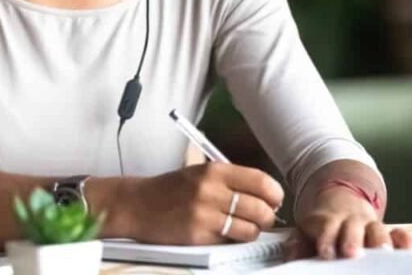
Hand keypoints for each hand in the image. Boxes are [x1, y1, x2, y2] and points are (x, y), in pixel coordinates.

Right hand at [128, 162, 284, 244]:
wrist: (137, 204)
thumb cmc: (171, 190)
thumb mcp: (200, 174)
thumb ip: (231, 181)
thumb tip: (266, 196)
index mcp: (215, 171)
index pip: (262, 182)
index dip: (274, 194)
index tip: (273, 200)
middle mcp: (211, 190)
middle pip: (260, 208)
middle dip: (267, 217)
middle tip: (262, 219)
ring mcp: (204, 214)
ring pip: (250, 229)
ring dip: (252, 231)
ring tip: (243, 228)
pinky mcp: (198, 235)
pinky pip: (229, 241)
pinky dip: (232, 240)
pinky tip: (223, 233)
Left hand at [286, 186, 411, 260]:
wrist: (340, 199)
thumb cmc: (323, 225)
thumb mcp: (306, 230)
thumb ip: (299, 244)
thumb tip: (293, 259)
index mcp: (328, 221)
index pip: (326, 229)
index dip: (326, 240)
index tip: (326, 252)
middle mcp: (350, 221)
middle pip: (353, 229)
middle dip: (353, 241)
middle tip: (353, 254)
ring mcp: (369, 225)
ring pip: (376, 230)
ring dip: (380, 241)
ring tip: (383, 253)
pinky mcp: (387, 232)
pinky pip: (397, 233)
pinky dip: (403, 239)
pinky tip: (408, 246)